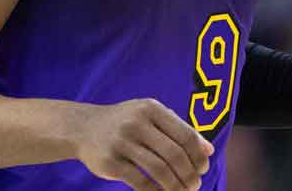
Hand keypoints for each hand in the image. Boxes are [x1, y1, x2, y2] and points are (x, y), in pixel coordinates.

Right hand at [72, 98, 213, 189]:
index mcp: (151, 108)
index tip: (203, 169)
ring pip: (159, 170)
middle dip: (189, 175)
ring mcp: (121, 142)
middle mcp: (136, 122)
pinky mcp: (110, 162)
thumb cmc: (127, 123)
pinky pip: (140, 182)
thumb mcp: (151, 117)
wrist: (83, 127)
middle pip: (175, 155)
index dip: (198, 156)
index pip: (185, 135)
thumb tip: (208, 151)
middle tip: (194, 186)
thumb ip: (180, 129)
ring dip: (176, 187)